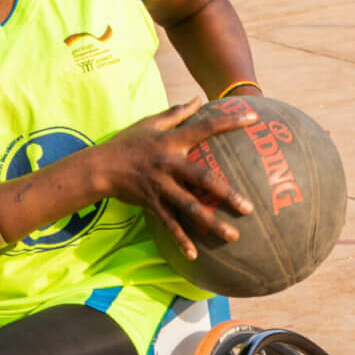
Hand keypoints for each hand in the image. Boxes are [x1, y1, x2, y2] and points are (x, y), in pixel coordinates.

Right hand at [99, 98, 259, 258]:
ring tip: (233, 236)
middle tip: (249, 207)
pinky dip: (181, 240)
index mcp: (172, 142)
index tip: (254, 118)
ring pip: (189, 207)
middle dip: (226, 193)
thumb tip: (198, 99)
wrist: (99, 167)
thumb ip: (176, 113)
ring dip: (211, 223)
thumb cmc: (127, 142)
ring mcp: (161, 186)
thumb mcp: (149, 123)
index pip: (205, 128)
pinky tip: (195, 255)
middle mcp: (169, 164)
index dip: (229, 122)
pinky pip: (169, 224)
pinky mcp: (152, 203)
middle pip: (202, 178)